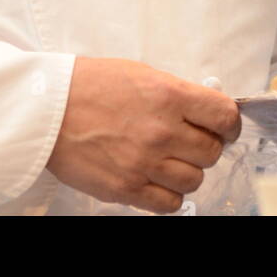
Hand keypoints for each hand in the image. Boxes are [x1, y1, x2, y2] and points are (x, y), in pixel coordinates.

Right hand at [46, 56, 240, 213]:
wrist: (47, 108)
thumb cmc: (89, 85)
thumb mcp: (139, 73)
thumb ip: (175, 93)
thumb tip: (204, 110)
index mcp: (167, 94)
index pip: (225, 116)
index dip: (229, 123)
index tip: (223, 126)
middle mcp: (161, 130)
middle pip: (212, 152)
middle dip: (205, 146)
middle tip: (189, 139)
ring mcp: (144, 163)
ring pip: (194, 180)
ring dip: (186, 170)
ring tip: (167, 158)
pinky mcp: (127, 188)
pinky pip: (169, 203)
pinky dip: (169, 194)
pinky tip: (156, 178)